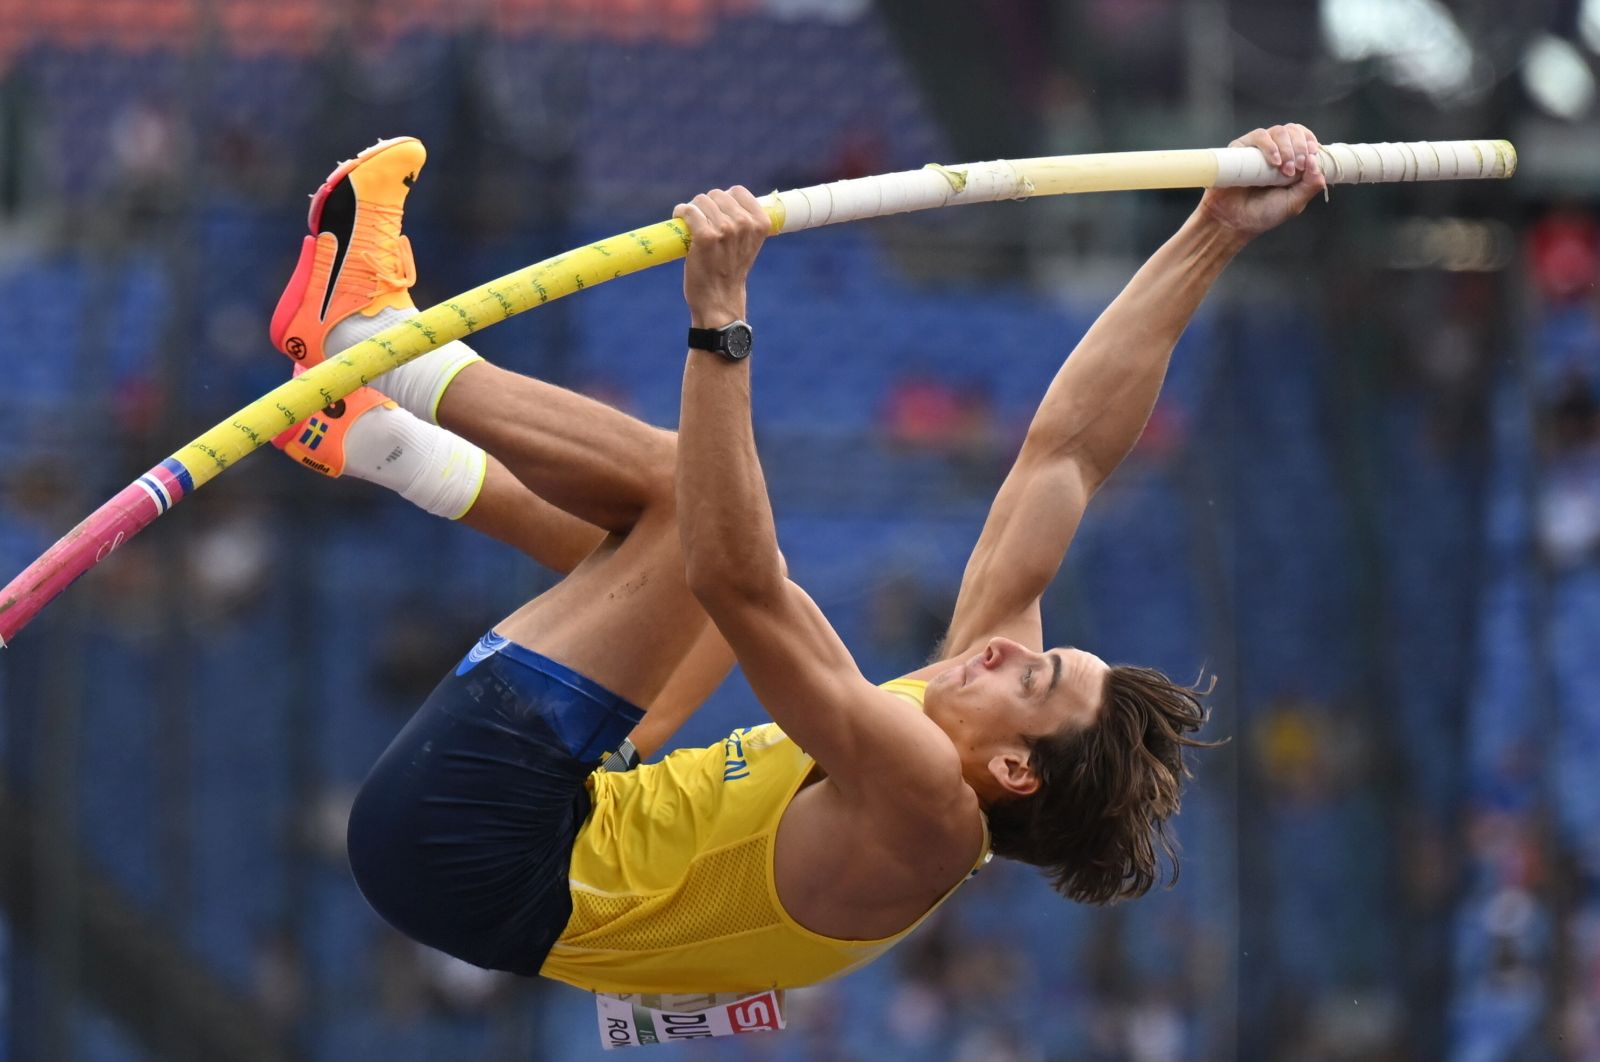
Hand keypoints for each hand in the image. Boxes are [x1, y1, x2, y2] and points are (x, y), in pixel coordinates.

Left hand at [674, 186, 771, 327]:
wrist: (720, 299)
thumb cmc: (731, 271)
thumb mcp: (748, 244)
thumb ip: (745, 222)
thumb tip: (727, 198)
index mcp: (761, 223)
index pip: (738, 191)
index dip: (724, 199)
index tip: (717, 211)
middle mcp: (745, 224)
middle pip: (717, 194)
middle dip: (706, 205)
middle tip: (701, 221)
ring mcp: (725, 230)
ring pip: (701, 201)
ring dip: (692, 209)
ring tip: (691, 224)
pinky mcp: (705, 237)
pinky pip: (689, 211)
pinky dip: (681, 212)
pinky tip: (680, 219)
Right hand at [1197, 124, 1327, 238]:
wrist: (1233, 222)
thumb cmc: (1262, 214)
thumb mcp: (1295, 202)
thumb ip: (1310, 185)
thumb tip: (1316, 161)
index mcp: (1290, 160)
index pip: (1305, 138)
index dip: (1310, 143)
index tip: (1311, 158)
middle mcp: (1275, 151)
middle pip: (1293, 131)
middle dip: (1300, 148)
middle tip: (1297, 168)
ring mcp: (1257, 149)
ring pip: (1278, 131)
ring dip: (1287, 147)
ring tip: (1284, 169)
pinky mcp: (1240, 149)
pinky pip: (1258, 136)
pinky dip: (1269, 146)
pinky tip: (1274, 162)